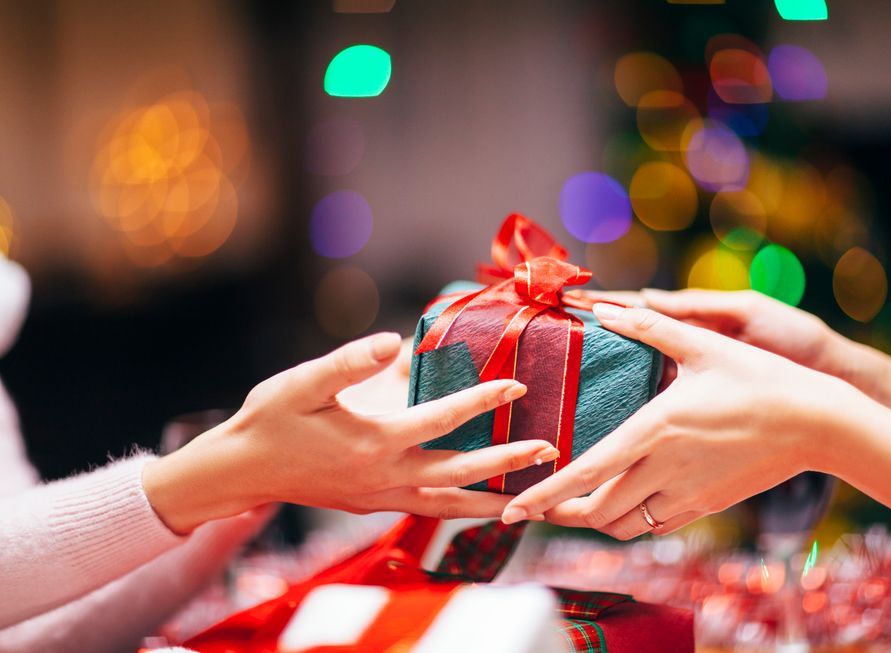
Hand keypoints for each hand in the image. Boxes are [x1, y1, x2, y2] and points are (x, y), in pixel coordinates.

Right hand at [145, 333, 557, 532]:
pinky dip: (461, 508)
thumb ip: (348, 362)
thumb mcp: (301, 383)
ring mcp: (381, 497)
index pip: (442, 419)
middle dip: (508, 462)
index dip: (483, 400)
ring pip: (449, 504)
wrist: (241, 472)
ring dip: (493, 498)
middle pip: (461, 472)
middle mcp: (385, 476)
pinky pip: (429, 511)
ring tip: (532, 497)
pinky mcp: (374, 505)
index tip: (518, 384)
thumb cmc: (270, 421)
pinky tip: (481, 503)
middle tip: (549, 452)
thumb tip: (395, 340)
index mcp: (373, 441)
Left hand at [501, 304, 853, 539]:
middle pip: (597, 511)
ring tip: (574, 504)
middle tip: (535, 505)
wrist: (819, 423)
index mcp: (655, 429)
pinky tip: (623, 501)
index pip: (586, 473)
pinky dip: (630, 521)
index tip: (514, 509)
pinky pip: (656, 526)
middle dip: (559, 514)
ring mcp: (688, 493)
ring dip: (593, 520)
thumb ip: (650, 327)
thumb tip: (606, 308)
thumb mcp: (703, 346)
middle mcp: (666, 469)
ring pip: (624, 526)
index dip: (545, 495)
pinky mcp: (706, 505)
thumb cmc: (761, 379)